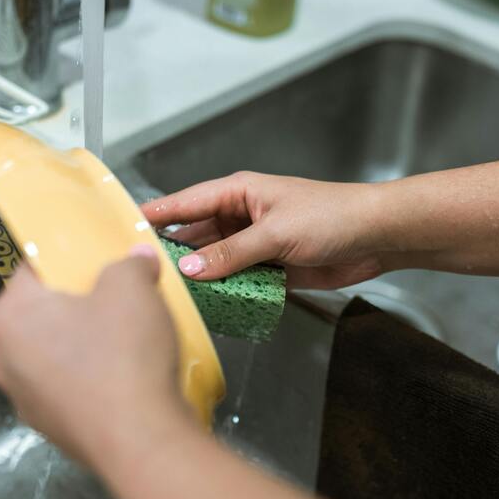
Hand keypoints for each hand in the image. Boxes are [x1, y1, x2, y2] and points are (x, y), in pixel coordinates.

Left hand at [0, 248, 192, 470]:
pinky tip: (123, 378)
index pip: (32, 270)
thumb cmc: (123, 353)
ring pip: (53, 354)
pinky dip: (90, 379)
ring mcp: (23, 399)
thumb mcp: (132, 288)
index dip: (68, 261)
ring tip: (125, 341)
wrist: (140, 441)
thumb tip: (136, 258)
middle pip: (40, 314)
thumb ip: (130, 263)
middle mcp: (2, 357)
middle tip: (117, 299)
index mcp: (9, 316)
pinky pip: (68, 388)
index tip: (98, 263)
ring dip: (82, 343)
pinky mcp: (49, 429)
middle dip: (76, 304)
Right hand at [142, 172, 389, 288]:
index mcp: (239, 192)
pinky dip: (225, 291)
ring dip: (200, 276)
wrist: (374, 238)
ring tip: (169, 295)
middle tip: (143, 274)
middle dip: (174, 253)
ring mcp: (254, 243)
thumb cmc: (331, 216)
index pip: (187, 202)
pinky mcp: (269, 267)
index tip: (124, 226)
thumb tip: (190, 268)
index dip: (156, 214)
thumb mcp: (276, 233)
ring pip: (215, 261)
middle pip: (197, 235)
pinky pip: (237, 279)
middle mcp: (241, 216)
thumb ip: (232, 253)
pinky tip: (208, 305)